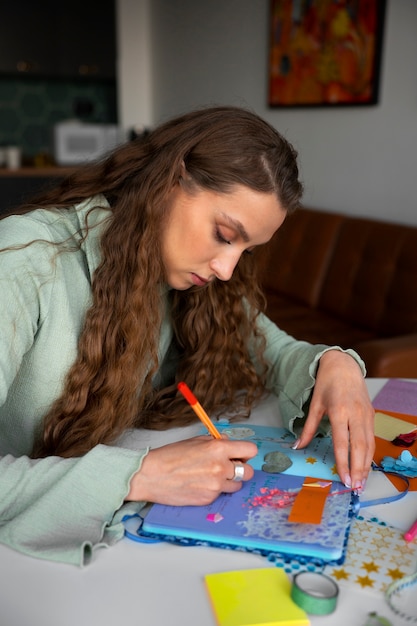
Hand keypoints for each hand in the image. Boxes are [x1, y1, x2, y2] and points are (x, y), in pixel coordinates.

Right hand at [126, 436, 257, 504]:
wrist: (151, 475)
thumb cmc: (170, 456)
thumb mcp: (196, 440)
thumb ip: (217, 442)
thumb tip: (230, 445)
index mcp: (218, 448)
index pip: (250, 450)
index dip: (246, 452)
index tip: (241, 454)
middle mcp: (221, 467)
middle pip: (249, 471)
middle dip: (242, 468)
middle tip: (229, 466)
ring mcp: (216, 486)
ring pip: (237, 485)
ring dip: (230, 481)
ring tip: (212, 476)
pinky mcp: (209, 499)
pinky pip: (221, 494)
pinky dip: (215, 489)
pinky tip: (200, 484)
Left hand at [294, 350, 374, 489]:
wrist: (343, 365)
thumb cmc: (326, 384)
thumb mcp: (314, 405)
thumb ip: (308, 428)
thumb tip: (297, 447)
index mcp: (339, 411)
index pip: (342, 443)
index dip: (343, 462)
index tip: (344, 479)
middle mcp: (355, 414)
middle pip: (360, 447)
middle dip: (358, 469)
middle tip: (355, 487)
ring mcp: (366, 414)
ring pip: (369, 444)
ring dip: (366, 465)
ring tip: (361, 482)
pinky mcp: (371, 415)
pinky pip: (371, 438)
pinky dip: (369, 454)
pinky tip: (365, 466)